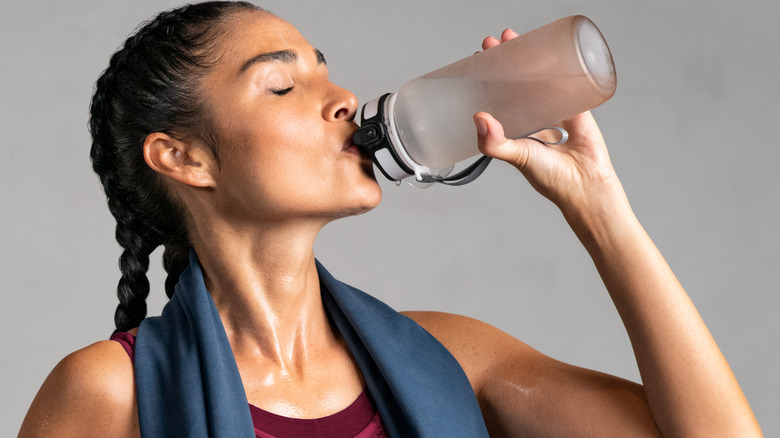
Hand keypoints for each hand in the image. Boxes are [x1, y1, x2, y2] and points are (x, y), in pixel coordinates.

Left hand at [474, 30, 621, 212]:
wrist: (587, 185)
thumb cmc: (551, 178)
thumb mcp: (517, 157)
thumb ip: (496, 143)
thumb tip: (479, 117)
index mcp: (514, 129)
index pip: (495, 97)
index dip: (486, 79)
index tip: (477, 60)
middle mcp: (532, 118)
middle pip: (514, 82)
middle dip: (504, 62)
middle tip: (493, 43)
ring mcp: (554, 111)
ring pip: (539, 79)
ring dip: (529, 58)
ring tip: (514, 39)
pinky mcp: (577, 107)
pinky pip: (567, 83)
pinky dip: (560, 67)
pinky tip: (550, 50)